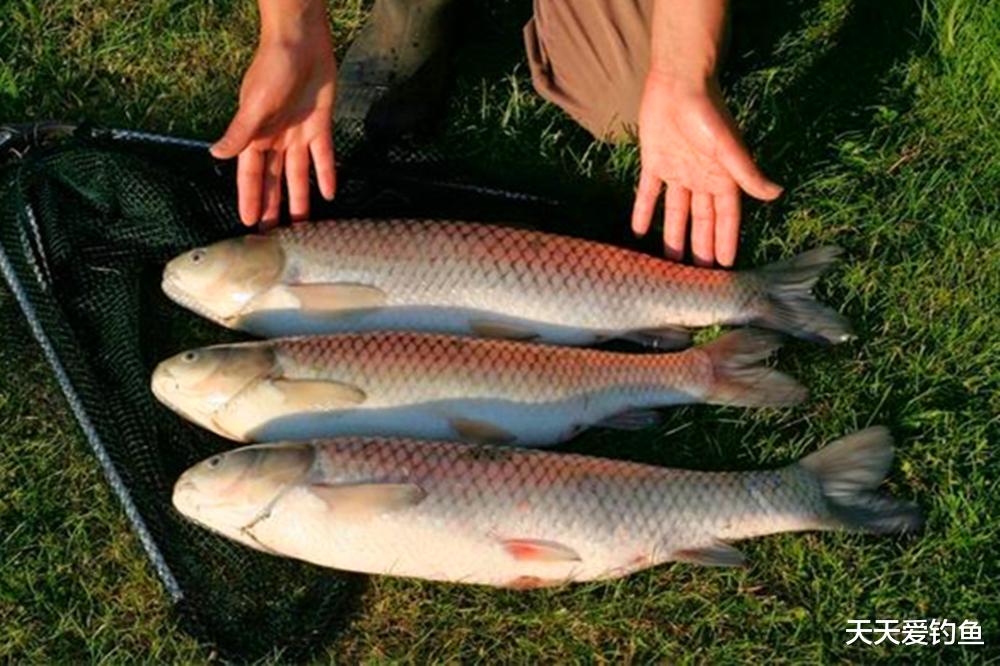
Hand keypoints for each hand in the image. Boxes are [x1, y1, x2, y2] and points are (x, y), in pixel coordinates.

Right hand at [211, 16, 336, 228]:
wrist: (302, 43)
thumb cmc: (272, 70)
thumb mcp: (254, 104)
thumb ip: (241, 133)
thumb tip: (217, 155)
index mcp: (255, 135)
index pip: (250, 175)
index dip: (249, 198)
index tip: (247, 224)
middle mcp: (275, 139)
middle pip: (273, 180)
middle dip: (273, 206)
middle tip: (274, 235)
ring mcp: (298, 134)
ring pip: (298, 174)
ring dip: (300, 198)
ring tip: (304, 225)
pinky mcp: (320, 126)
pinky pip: (323, 157)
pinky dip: (326, 174)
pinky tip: (329, 194)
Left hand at [630, 71, 781, 266]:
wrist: (678, 83)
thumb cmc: (708, 112)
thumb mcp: (728, 147)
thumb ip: (747, 173)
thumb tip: (776, 195)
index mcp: (722, 177)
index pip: (726, 218)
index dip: (726, 241)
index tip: (726, 268)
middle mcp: (701, 179)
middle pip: (702, 221)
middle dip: (702, 247)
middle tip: (699, 278)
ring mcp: (678, 172)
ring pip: (676, 213)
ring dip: (673, 237)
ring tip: (669, 265)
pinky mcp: (654, 163)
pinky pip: (648, 194)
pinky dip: (643, 212)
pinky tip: (637, 232)